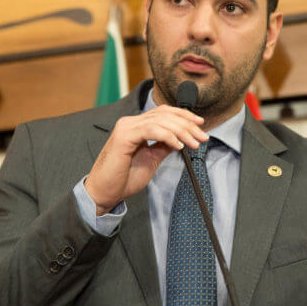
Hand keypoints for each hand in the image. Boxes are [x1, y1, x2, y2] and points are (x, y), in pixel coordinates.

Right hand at [84, 105, 208, 214]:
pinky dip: (168, 136)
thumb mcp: (150, 160)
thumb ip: (163, 147)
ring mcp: (126, 127)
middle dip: (187, 125)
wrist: (104, 192)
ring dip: (181, 131)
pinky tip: (178, 145)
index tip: (200, 124)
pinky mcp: (124, 136)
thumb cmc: (123, 179)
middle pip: (165, 114)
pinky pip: (151, 130)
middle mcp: (130, 122)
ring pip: (160, 120)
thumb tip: (181, 139)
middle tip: (202, 137)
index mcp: (136, 126)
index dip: (183, 115)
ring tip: (194, 143)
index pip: (163, 113)